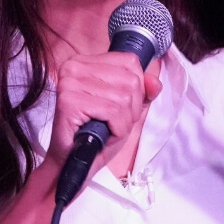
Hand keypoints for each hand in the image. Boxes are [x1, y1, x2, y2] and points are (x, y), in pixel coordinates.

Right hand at [44, 52, 161, 175]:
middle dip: (130, 108)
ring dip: (123, 121)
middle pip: (130, 80)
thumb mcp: (125, 108)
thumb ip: (142, 92)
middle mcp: (74, 66)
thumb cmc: (96, 133)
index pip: (130, 61)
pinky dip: (117, 128)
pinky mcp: (69, 101)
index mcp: (85, 61)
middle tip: (112, 122)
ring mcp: (70, 82)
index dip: (135, 89)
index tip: (119, 106)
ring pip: (124, 97)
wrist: (72, 162)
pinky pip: (113, 111)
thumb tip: (154, 83)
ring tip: (106, 128)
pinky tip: (104, 133)